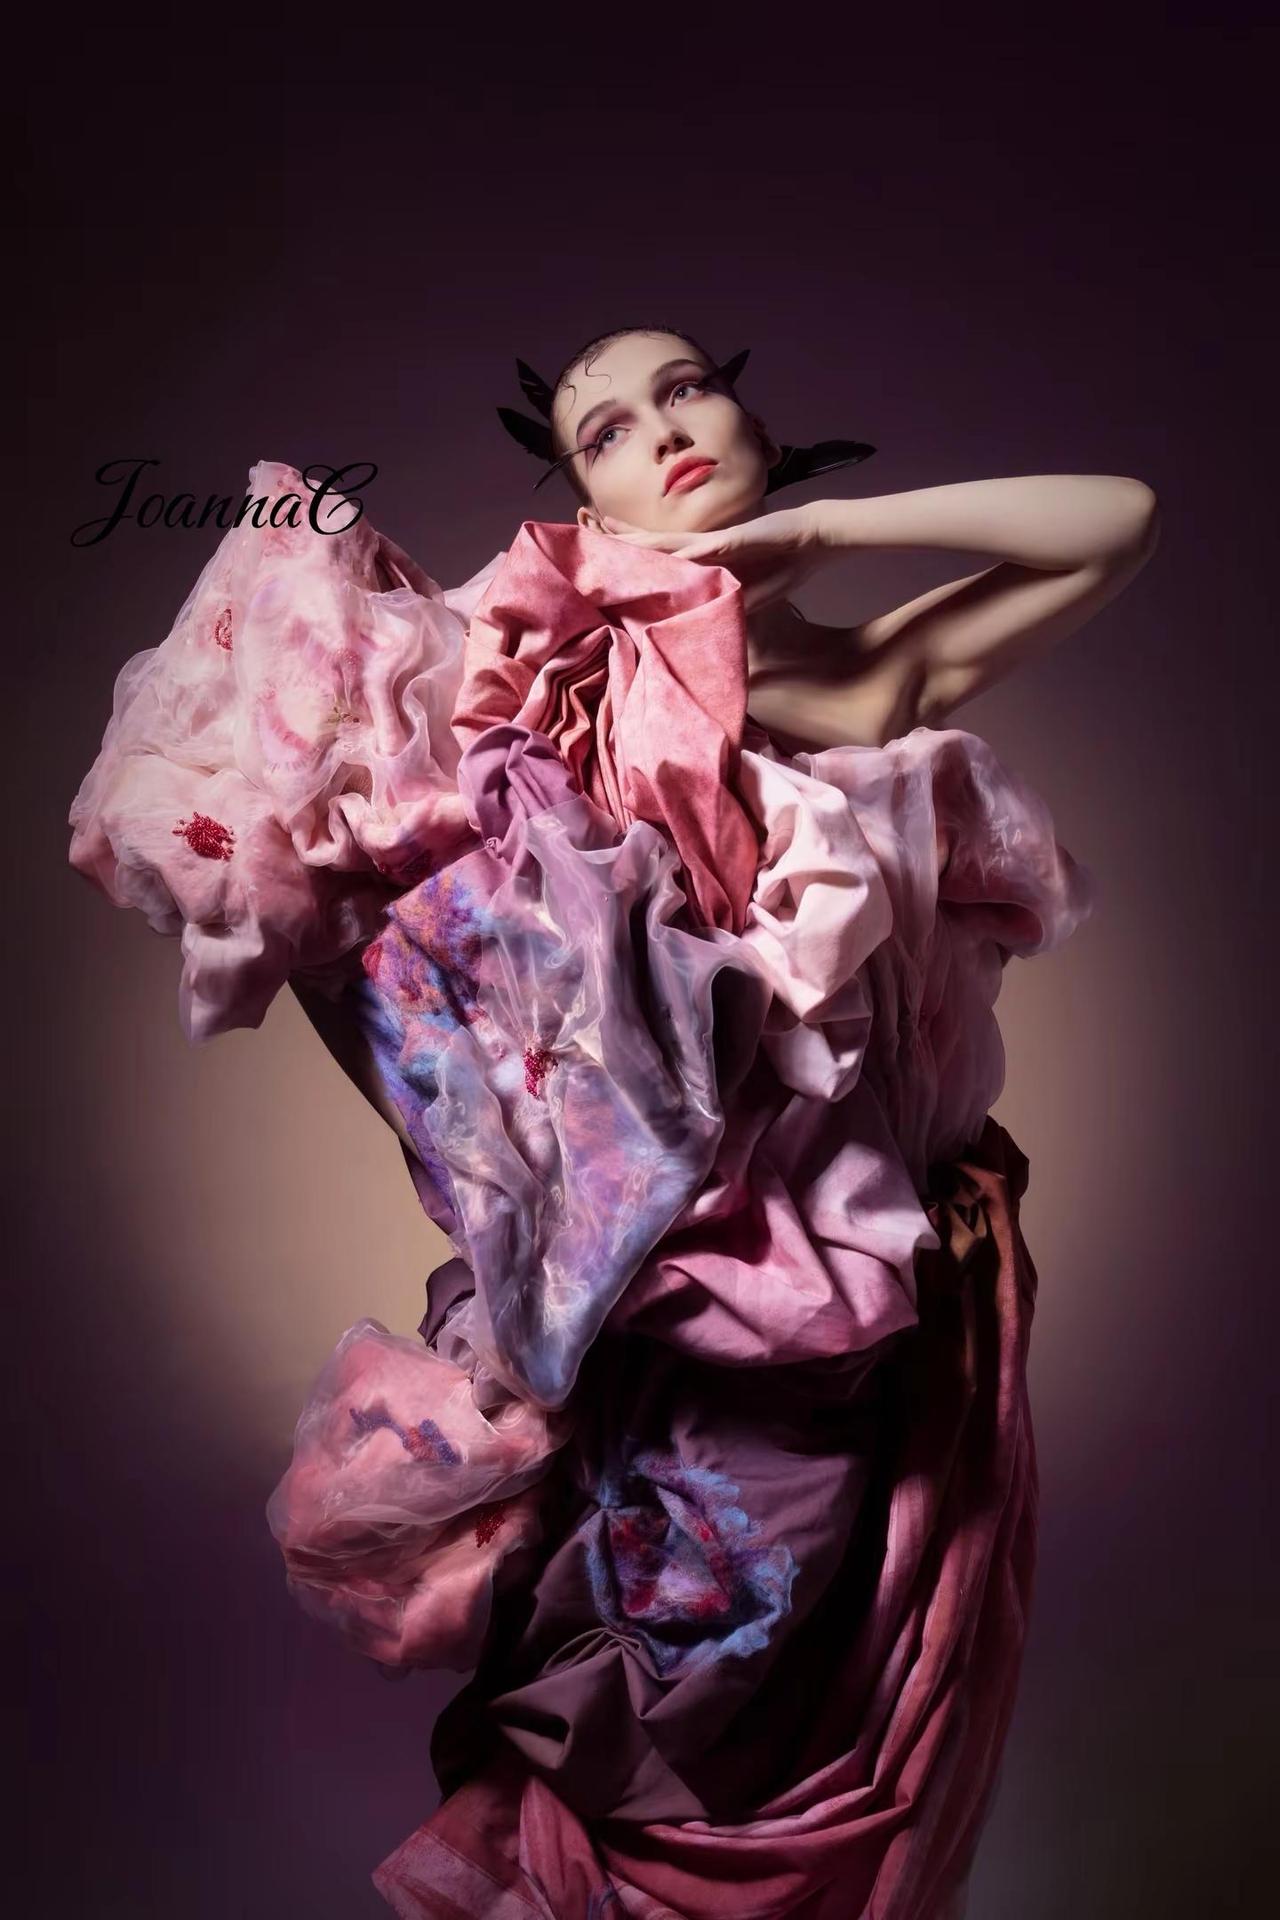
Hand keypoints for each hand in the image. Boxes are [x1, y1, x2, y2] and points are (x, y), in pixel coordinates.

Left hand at [598, 503, 828, 612]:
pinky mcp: (736, 541)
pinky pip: (707, 548)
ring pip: (670, 541)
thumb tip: (700, 619)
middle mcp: (703, 547)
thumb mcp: (748, 592)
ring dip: (640, 540)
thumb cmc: (782, 563)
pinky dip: (686, 553)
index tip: (598, 554)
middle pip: (652, 544)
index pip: (657, 557)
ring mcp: (717, 543)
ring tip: (607, 535)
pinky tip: (662, 554)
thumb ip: (723, 600)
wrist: (813, 538)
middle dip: (619, 538)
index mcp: (703, 558)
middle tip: (584, 527)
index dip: (628, 554)